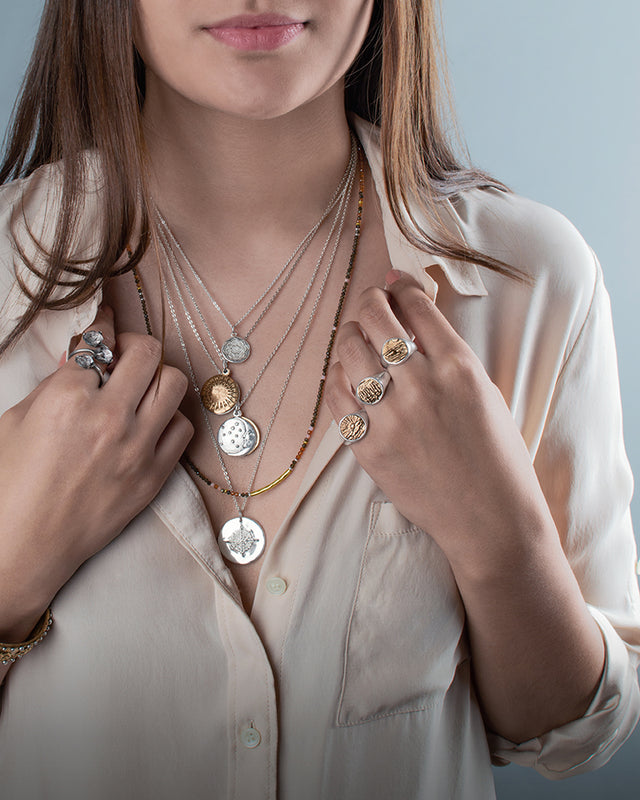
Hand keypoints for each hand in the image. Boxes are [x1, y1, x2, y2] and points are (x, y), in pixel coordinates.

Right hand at [0, 306, 193, 637]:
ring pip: (175, 383)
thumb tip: (86, 361)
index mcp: (68, 396)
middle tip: (123, 354)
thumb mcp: (16, 418)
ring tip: (140, 388)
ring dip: (158, 376)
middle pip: (147, 351)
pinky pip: (182, 427)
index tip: (105, 323)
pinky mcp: (154, 475)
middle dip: (134, 344)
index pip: (99, 340)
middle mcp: (109, 416)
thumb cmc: (11, 483)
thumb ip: (55, 383)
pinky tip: (149, 423)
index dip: (101, 326)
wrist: (26, 547)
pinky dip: (169, 417)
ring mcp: (138, 446)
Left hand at [325, 270, 556, 575]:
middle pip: (375, 318)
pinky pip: (336, 395)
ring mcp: (391, 417)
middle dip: (369, 301)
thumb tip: (413, 308)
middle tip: (372, 305)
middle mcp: (421, 386)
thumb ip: (447, 351)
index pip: (416, 304)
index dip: (400, 287)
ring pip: (348, 350)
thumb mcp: (484, 391)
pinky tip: (347, 374)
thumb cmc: (495, 454)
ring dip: (350, 335)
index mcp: (459, 367)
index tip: (394, 286)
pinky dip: (337, 376)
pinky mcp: (368, 446)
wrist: (488, 518)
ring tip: (358, 338)